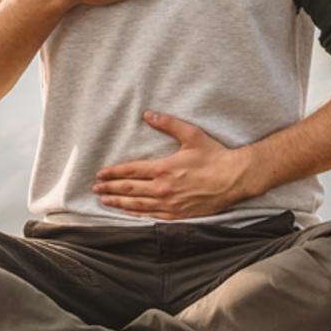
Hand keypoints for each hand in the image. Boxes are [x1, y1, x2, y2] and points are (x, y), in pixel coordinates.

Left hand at [92, 110, 251, 218]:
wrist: (235, 179)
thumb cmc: (214, 156)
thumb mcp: (192, 135)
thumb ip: (168, 124)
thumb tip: (148, 114)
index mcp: (164, 169)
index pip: (131, 171)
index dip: (113, 173)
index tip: (100, 174)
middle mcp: (163, 188)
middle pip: (129, 189)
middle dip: (110, 188)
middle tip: (95, 188)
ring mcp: (170, 203)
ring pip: (137, 204)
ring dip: (118, 202)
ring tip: (104, 200)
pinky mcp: (178, 214)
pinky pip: (152, 216)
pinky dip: (136, 214)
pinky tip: (126, 212)